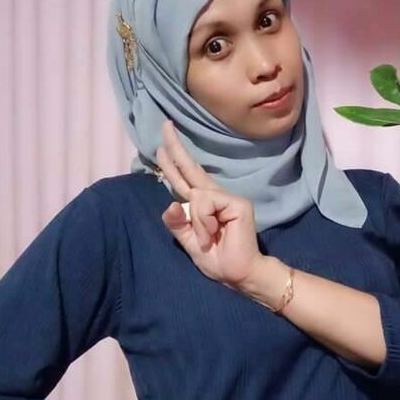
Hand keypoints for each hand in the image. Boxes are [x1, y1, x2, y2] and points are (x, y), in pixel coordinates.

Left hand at [156, 119, 264, 287]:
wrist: (238, 274)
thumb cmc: (216, 258)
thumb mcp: (188, 242)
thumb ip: (177, 223)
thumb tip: (171, 203)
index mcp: (203, 204)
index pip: (184, 179)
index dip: (172, 162)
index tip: (161, 143)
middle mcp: (215, 196)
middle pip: (191, 169)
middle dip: (176, 148)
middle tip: (164, 125)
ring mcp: (228, 197)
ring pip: (196, 196)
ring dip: (196, 222)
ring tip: (206, 240)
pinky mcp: (237, 203)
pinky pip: (206, 204)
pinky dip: (204, 222)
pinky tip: (212, 234)